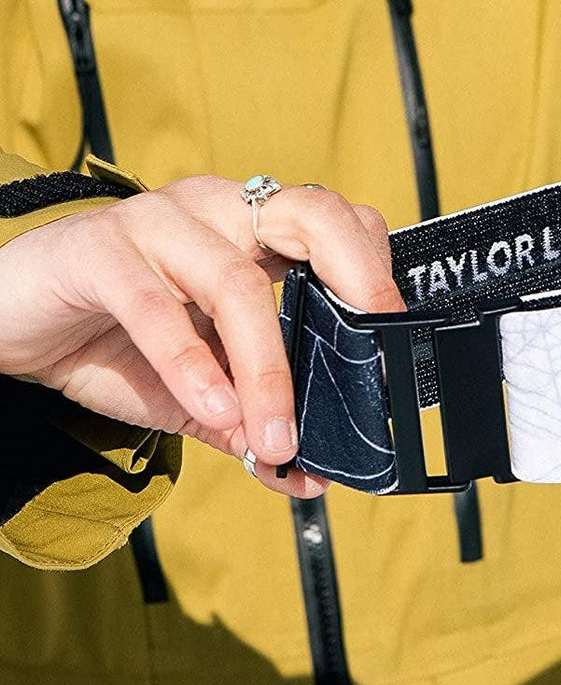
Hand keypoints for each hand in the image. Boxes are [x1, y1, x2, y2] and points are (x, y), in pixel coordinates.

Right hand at [0, 176, 405, 496]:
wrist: (7, 323)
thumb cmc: (112, 341)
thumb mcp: (194, 390)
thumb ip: (249, 421)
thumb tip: (306, 473)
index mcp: (254, 230)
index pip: (341, 223)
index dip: (376, 269)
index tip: (397, 335)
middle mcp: (219, 211)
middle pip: (312, 215)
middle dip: (358, 274)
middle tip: (376, 347)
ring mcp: (160, 221)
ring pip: (238, 281)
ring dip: (267, 367)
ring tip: (277, 433)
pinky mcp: (99, 248)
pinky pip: (156, 304)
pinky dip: (192, 362)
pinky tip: (213, 407)